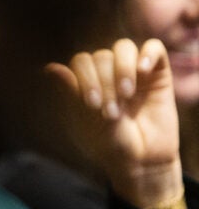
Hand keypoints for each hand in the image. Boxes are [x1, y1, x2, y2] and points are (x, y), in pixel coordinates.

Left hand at [46, 38, 182, 208]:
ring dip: (122, 69)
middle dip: (104, 82)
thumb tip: (50, 68)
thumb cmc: (110, 144)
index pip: (80, 61)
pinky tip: (142, 70)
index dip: (84, 78)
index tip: (92, 104)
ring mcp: (133, 71)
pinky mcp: (158, 74)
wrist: (143, 162)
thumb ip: (72, 93)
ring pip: (123, 47)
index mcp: (86, 81)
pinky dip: (147, 54)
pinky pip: (154, 48)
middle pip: (100, 56)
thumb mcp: (88, 121)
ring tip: (126, 94)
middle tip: (111, 112)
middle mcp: (108, 72)